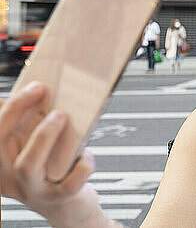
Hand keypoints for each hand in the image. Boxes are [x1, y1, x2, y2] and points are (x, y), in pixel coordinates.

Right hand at [0, 81, 105, 226]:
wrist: (71, 209)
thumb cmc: (58, 172)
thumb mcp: (43, 148)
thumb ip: (38, 127)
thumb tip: (49, 94)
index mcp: (4, 161)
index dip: (11, 106)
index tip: (35, 86)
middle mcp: (12, 176)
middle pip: (1, 143)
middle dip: (18, 111)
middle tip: (43, 90)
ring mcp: (33, 190)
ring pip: (27, 165)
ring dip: (43, 136)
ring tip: (61, 116)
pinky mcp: (58, 200)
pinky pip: (68, 185)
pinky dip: (81, 167)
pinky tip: (87, 156)